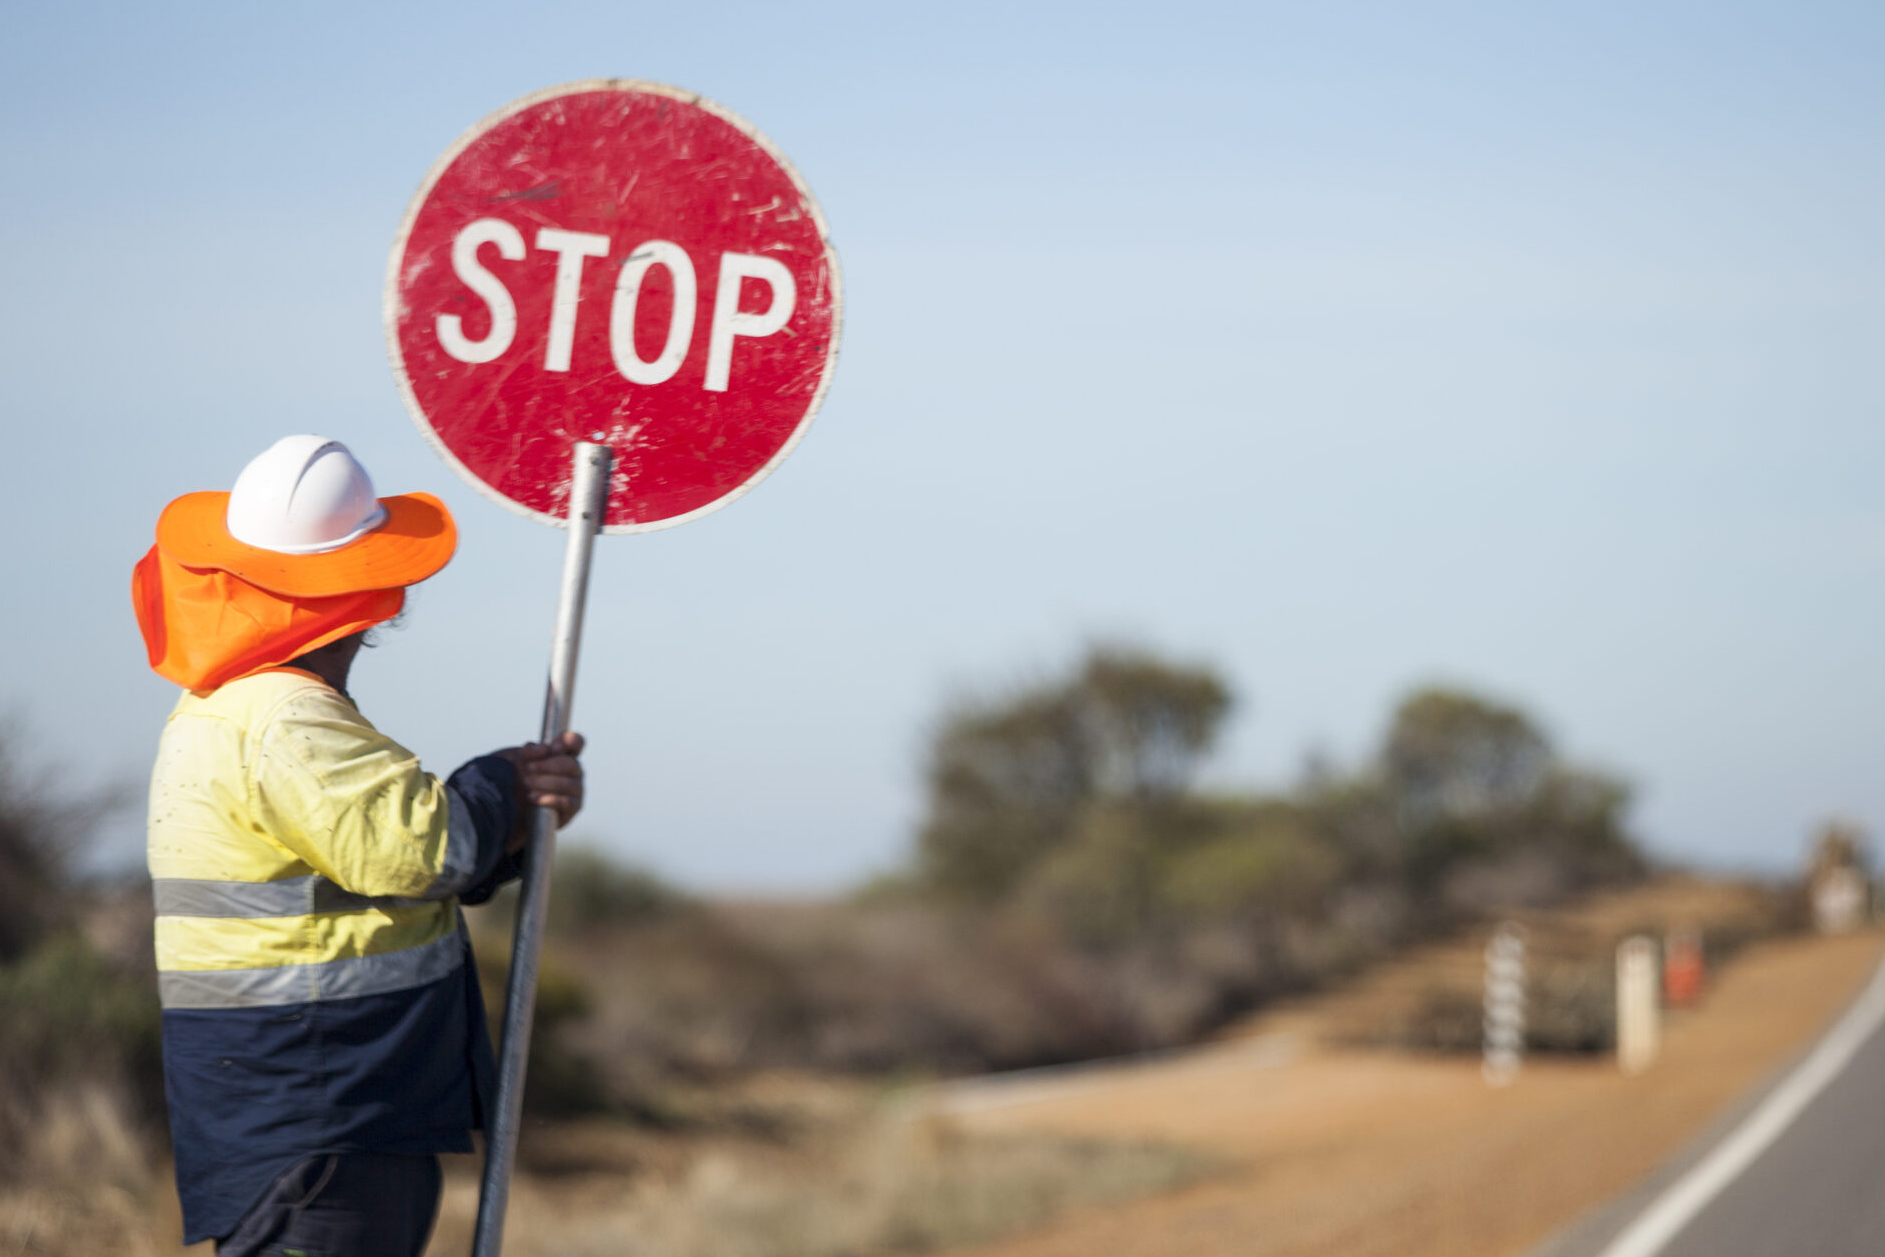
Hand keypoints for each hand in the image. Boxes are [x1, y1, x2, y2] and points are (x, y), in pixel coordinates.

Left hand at [494, 732, 584, 847]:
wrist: (510, 809)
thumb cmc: (516, 780)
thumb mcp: (517, 761)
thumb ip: (530, 751)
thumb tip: (544, 749)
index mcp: (563, 755)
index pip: (576, 742)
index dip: (570, 741)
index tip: (553, 748)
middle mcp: (573, 771)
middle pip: (571, 764)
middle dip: (548, 765)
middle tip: (528, 769)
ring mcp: (576, 790)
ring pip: (569, 784)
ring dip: (546, 782)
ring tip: (526, 784)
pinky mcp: (573, 808)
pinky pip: (566, 802)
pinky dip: (549, 799)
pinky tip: (532, 797)